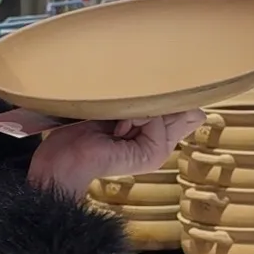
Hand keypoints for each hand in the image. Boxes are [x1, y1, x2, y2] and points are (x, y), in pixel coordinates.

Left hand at [28, 110, 205, 197]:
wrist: (66, 157)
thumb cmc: (81, 131)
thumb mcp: (119, 110)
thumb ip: (148, 104)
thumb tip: (177, 96)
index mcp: (155, 135)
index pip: (187, 110)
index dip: (167, 98)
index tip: (138, 101)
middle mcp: (161, 144)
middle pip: (183, 109)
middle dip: (153, 101)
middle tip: (124, 115)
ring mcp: (159, 151)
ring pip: (169, 111)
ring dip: (139, 109)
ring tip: (116, 124)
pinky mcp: (154, 154)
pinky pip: (156, 119)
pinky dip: (134, 117)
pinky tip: (116, 130)